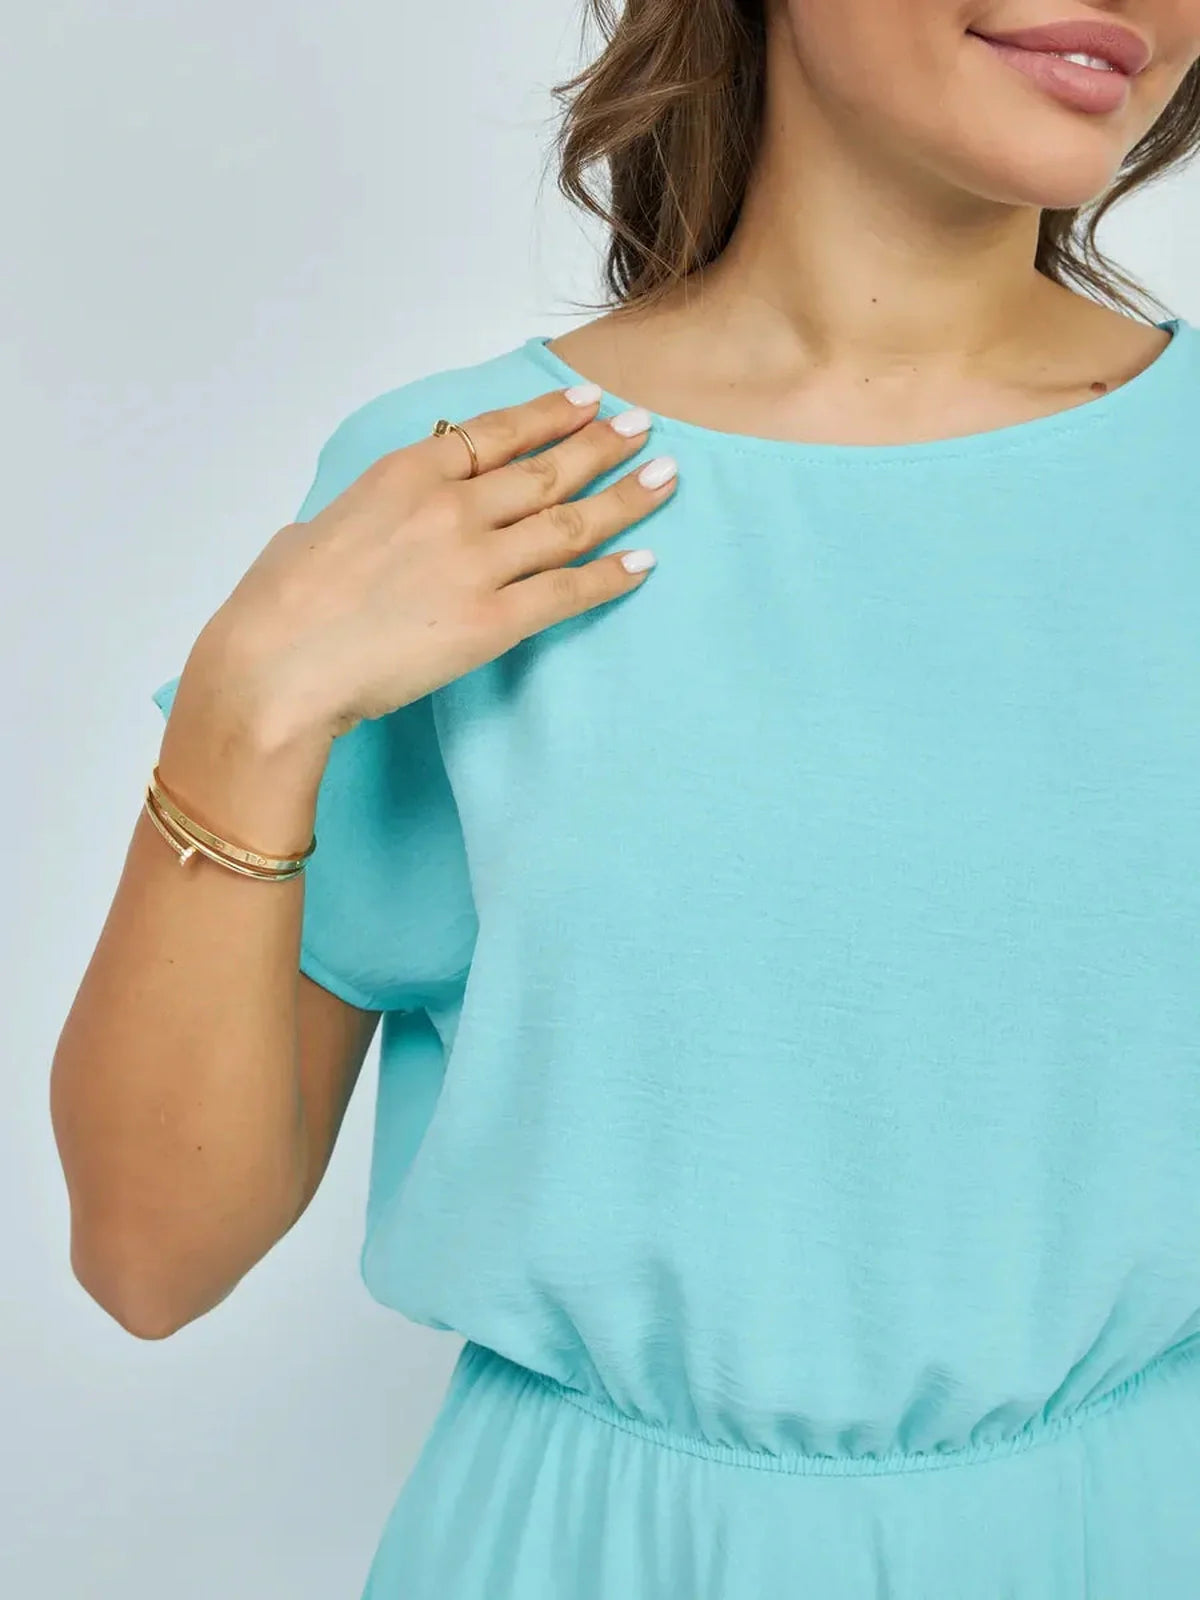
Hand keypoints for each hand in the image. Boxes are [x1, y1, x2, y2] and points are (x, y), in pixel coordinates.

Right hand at [202, 386, 674, 742]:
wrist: (278, 666)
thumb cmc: (276, 605)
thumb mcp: (312, 531)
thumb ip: (356, 517)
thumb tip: (356, 525)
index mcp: (405, 475)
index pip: (497, 432)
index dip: (551, 415)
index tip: (588, 401)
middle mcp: (451, 508)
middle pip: (547, 469)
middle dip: (604, 446)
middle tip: (646, 429)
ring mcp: (476, 563)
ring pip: (570, 522)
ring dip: (625, 499)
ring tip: (665, 479)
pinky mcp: (491, 622)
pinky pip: (566, 591)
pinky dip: (610, 576)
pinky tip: (643, 563)